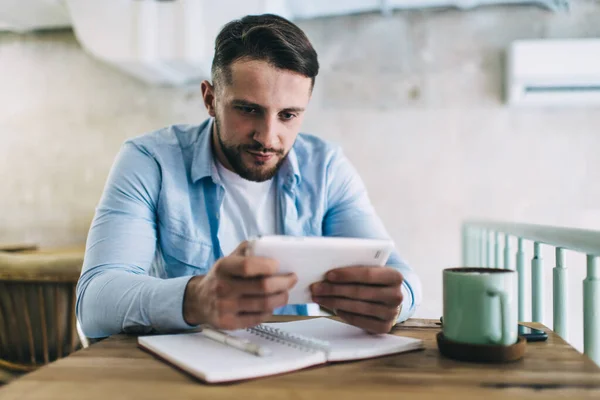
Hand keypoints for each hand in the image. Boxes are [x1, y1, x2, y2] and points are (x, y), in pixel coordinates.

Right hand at [183, 241, 297, 329]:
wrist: (199, 300)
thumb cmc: (221, 276)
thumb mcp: (229, 258)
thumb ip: (249, 250)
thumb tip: (272, 247)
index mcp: (223, 267)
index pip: (248, 266)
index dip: (268, 266)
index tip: (278, 265)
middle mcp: (222, 287)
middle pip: (263, 287)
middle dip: (283, 283)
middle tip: (291, 279)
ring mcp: (225, 307)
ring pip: (264, 304)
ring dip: (281, 297)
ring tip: (284, 292)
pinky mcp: (230, 323)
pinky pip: (259, 318)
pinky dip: (270, 310)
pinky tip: (271, 304)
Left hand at [310, 266, 402, 333]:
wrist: (390, 299)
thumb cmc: (376, 281)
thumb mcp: (372, 270)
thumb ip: (357, 267)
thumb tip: (329, 273)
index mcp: (395, 276)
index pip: (368, 274)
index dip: (346, 275)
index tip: (328, 275)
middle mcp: (396, 296)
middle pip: (359, 292)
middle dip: (334, 289)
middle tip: (316, 288)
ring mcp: (391, 313)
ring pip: (357, 307)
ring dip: (334, 302)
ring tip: (319, 297)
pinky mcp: (384, 327)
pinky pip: (359, 321)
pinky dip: (344, 314)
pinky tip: (334, 308)